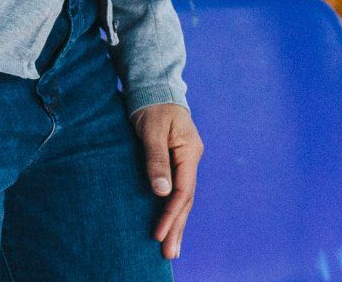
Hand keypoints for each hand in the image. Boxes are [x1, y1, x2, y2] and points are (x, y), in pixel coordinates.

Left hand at [131, 102, 201, 259]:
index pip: (183, 192)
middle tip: (169, 254)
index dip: (171, 214)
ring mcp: (186, 161)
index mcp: (189, 152)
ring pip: (183, 197)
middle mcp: (191, 159)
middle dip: (177, 227)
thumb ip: (156, 159)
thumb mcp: (150, 130)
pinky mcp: (177, 161)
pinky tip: (170, 222)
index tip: (158, 233)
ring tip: (170, 247)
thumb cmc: (151, 105)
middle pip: (186, 200)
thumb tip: (162, 192)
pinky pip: (178, 190)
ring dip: (176, 222)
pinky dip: (173, 208)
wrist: (154, 86)